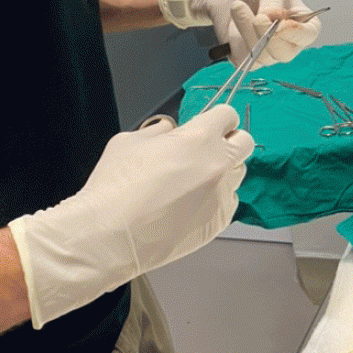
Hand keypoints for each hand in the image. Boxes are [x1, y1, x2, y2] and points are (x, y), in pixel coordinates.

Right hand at [8, 105, 253, 327]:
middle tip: (207, 150)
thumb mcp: (130, 141)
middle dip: (229, 142)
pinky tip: (189, 205)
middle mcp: (218, 164)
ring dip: (222, 172)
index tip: (209, 125)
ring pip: (237, 174)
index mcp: (200, 138)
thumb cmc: (115, 187)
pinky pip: (228, 202)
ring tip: (191, 182)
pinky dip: (215, 199)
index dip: (216, 119)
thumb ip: (160, 132)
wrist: (108, 237)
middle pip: (245, 142)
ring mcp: (222, 194)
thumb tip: (171, 131)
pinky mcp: (219, 221)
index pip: (228, 115)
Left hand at [158, 0, 321, 65]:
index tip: (281, 25)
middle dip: (267, 34)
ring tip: (238, 7)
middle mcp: (288, 41)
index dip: (297, 33)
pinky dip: (235, 40)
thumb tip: (272, 20)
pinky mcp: (248, 58)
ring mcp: (268, 52)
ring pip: (262, 56)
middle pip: (285, 53)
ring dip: (247, 31)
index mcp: (302, 21)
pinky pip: (243, 60)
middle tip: (257, 16)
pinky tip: (233, 23)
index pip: (309, 34)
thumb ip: (274, 4)